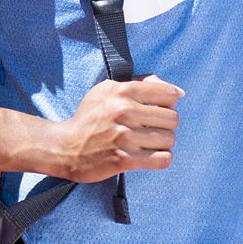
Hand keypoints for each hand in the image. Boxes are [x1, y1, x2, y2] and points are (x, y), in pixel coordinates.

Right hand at [54, 74, 183, 183]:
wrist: (64, 146)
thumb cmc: (89, 117)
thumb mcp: (108, 90)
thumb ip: (142, 84)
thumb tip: (178, 92)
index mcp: (122, 91)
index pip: (169, 94)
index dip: (169, 103)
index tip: (159, 109)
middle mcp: (124, 111)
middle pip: (173, 118)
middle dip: (166, 125)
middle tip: (153, 129)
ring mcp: (124, 136)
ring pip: (169, 139)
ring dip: (162, 143)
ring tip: (149, 143)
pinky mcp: (124, 159)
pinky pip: (163, 160)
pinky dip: (161, 159)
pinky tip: (150, 156)